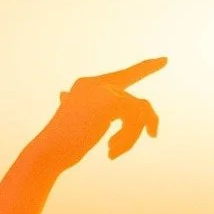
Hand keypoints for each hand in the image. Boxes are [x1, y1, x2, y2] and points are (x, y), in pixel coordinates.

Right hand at [24, 58, 166, 172]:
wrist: (49, 151)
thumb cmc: (59, 142)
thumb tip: (63, 94)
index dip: (145, 68)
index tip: (164, 60)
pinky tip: (110, 153)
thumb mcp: (73, 121)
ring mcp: (103, 90)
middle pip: (136, 101)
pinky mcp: (111, 102)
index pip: (123, 75)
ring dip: (130, 137)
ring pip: (138, 112)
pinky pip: (135, 120)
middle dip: (147, 119)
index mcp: (87, 86)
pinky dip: (127, 139)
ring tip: (113, 152)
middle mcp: (95, 83)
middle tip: (153, 133)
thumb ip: (73, 105)